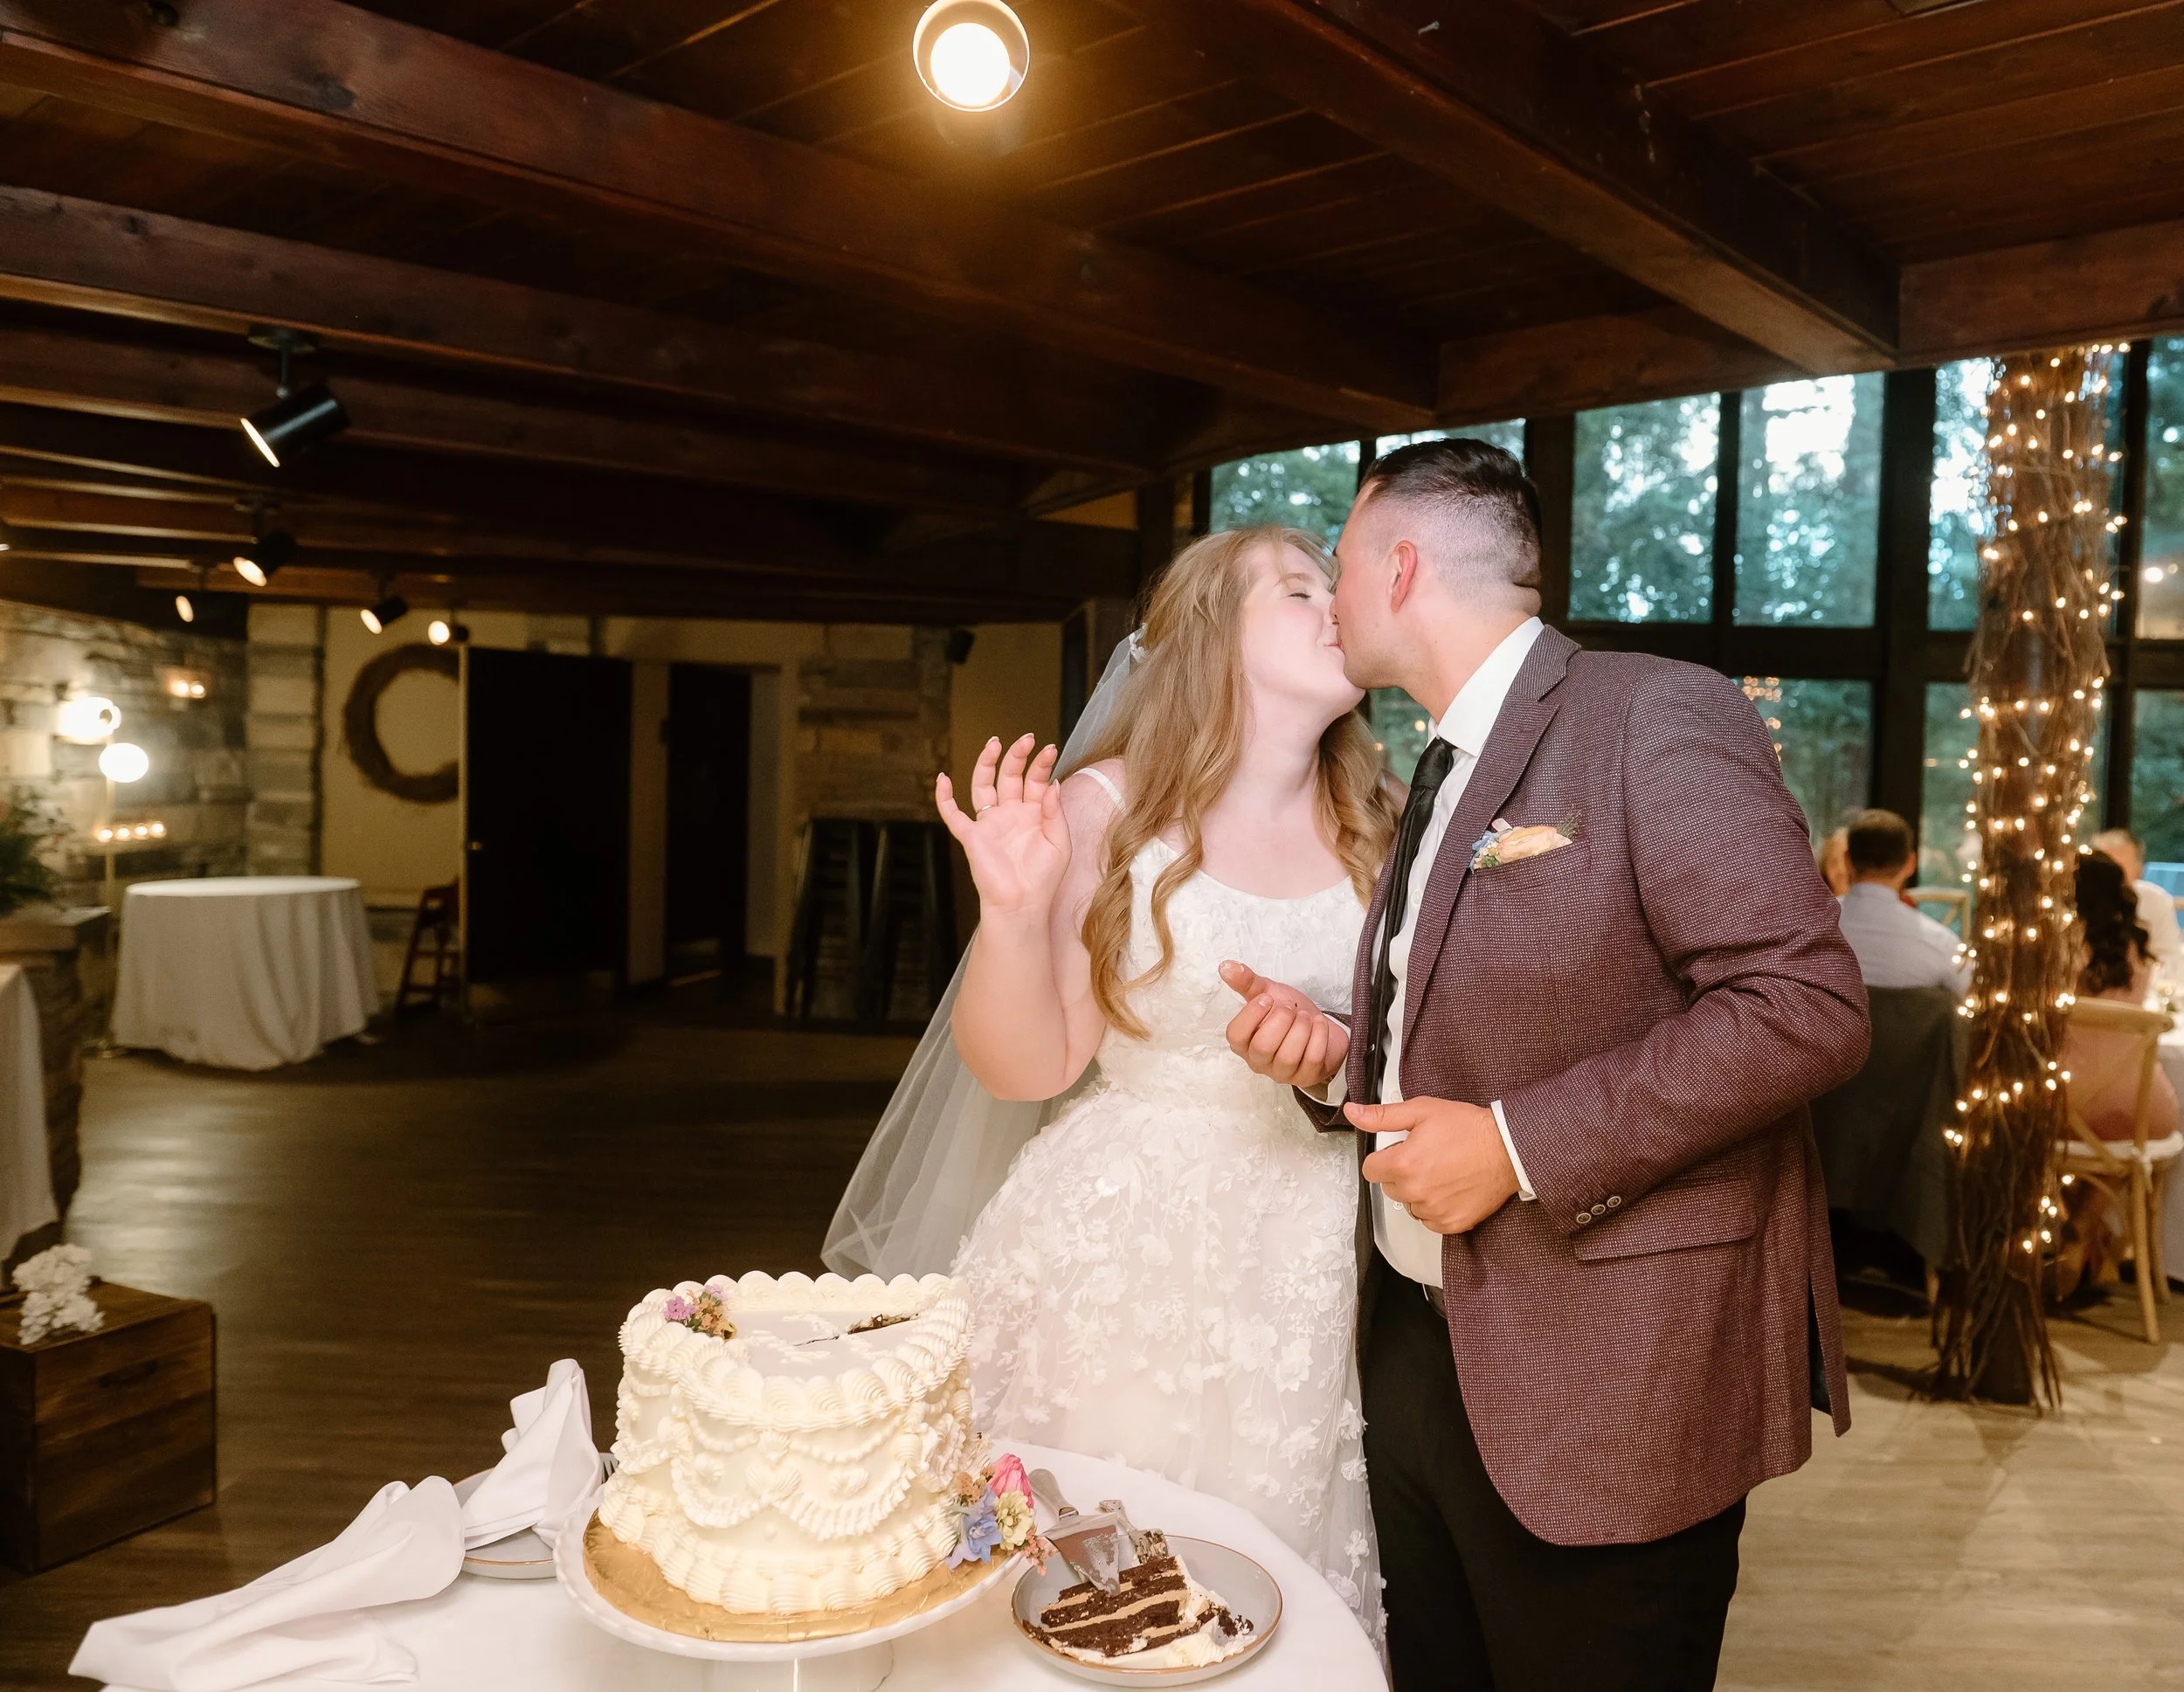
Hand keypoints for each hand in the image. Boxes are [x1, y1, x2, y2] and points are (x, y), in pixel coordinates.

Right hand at [936, 735, 1068, 919]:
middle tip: (1025, 739)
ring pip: (982, 786)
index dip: (1042, 764)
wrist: (1022, 904)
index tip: (1049, 749)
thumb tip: (1053, 783)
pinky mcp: (972, 836)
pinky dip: (944, 797)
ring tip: (994, 743)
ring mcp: (990, 823)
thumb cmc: (1043, 878)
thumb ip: (1055, 812)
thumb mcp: (1060, 842)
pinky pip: (953, 815)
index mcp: (1033, 814)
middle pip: (1010, 776)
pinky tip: (942, 778)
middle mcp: (1010, 814)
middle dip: (1017, 756)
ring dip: (986, 764)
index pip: (1036, 780)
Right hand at [1220, 960, 1347, 1088]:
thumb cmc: (1288, 1013)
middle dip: (1281, 1020)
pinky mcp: (1305, 1077)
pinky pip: (1312, 1059)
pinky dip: (1319, 1035)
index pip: (1235, 1035)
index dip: (1252, 1015)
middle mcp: (1258, 1061)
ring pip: (1288, 1056)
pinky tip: (1318, 1024)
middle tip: (1290, 1007)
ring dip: (1301, 1028)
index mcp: (1243, 1041)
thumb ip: (1247, 982)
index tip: (1268, 999)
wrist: (1317, 1027)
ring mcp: (1282, 1073)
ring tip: (1305, 1016)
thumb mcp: (1267, 992)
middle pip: (1263, 1047)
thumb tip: (1226, 966)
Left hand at [1353, 1097, 1517, 1232]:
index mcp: (1403, 1164)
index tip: (1400, 1151)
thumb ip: (1382, 1116)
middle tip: (1426, 1157)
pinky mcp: (1451, 1223)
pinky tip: (1450, 1188)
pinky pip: (1429, 1220)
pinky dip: (1435, 1208)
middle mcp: (1415, 1191)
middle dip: (1401, 1173)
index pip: (1371, 1170)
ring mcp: (1433, 1210)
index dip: (1384, 1158)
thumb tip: (1353, 1114)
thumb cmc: (1469, 1128)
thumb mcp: (1421, 1111)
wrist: (1507, 1148)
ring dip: (1418, 1192)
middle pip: (1390, 1187)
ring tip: (1441, 1172)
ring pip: (1409, 1204)